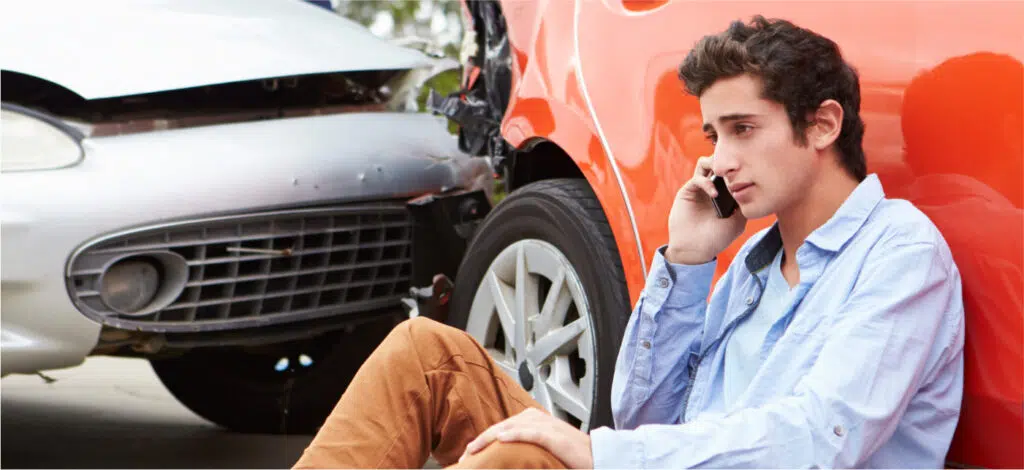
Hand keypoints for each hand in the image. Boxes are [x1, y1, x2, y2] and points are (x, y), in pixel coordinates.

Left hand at [459, 408, 592, 467]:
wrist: (598, 458)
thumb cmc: (573, 455)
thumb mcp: (544, 449)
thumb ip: (526, 447)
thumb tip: (505, 454)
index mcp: (535, 420)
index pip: (503, 427)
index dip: (484, 439)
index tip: (468, 453)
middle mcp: (539, 419)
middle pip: (503, 425)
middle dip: (482, 440)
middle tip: (465, 455)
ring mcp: (548, 427)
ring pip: (513, 427)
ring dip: (491, 437)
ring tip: (474, 448)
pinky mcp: (557, 437)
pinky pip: (533, 433)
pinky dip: (516, 434)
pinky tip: (501, 438)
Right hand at [667, 156, 746, 264]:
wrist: (695, 249)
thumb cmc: (716, 238)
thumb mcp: (738, 222)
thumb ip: (744, 203)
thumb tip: (750, 185)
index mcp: (726, 194)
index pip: (733, 172)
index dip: (740, 168)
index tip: (749, 171)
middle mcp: (713, 188)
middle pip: (719, 163)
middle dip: (727, 161)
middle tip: (735, 167)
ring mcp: (700, 188)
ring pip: (706, 163)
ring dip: (714, 162)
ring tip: (723, 173)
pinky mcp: (688, 191)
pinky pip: (697, 178)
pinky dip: (707, 182)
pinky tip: (714, 194)